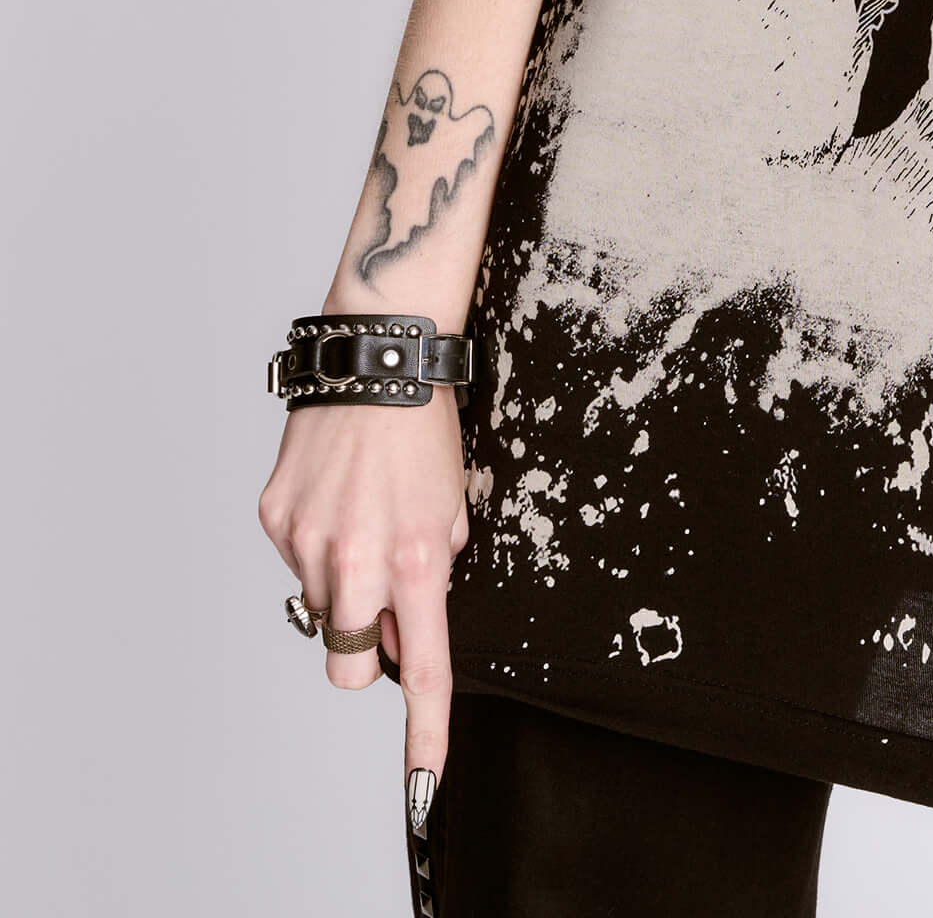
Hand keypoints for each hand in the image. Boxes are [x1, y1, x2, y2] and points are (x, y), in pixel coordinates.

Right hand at [258, 386, 467, 812]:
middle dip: (365, 650)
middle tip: (383, 602)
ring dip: (342, 586)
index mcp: (416, 559)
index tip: (426, 781)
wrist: (380, 356)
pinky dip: (316, 544)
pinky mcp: (275, 519)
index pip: (421, 666)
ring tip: (364, 519)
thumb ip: (434, 573)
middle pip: (349, 666)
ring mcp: (309, 543)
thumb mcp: (453, 505)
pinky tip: (336, 496)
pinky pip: (296, 562)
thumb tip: (402, 623)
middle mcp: (358, 560)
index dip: (425, 731)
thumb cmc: (425, 430)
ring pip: (321, 610)